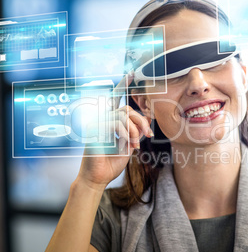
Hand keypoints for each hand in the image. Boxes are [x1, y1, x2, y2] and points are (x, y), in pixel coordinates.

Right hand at [77, 71, 152, 190]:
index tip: (131, 73)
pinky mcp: (95, 130)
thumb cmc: (111, 163)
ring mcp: (97, 124)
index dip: (123, 85)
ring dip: (134, 130)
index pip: (117, 100)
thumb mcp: (127, 145)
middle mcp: (103, 119)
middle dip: (140, 121)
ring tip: (135, 144)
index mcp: (110, 121)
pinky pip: (116, 123)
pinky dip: (126, 133)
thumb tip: (144, 125)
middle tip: (148, 135)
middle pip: (126, 108)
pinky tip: (128, 144)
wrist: (98, 178)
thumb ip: (134, 133)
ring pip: (123, 115)